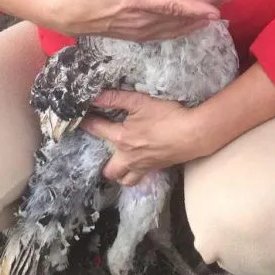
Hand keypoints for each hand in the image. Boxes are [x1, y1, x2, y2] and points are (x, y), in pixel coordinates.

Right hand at [44, 0, 230, 41]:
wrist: (67, 16)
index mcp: (132, 2)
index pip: (169, 7)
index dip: (193, 9)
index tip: (215, 10)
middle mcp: (140, 20)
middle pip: (179, 17)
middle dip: (205, 8)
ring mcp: (140, 31)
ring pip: (176, 29)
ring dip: (198, 21)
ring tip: (219, 11)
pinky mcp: (139, 36)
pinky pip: (167, 34)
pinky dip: (185, 30)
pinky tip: (196, 26)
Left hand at [79, 90, 205, 185]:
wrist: (193, 134)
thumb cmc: (167, 116)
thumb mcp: (141, 102)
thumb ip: (116, 98)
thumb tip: (95, 96)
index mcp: (122, 139)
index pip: (97, 131)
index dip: (87, 123)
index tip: (82, 119)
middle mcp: (129, 157)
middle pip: (109, 170)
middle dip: (102, 163)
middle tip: (103, 151)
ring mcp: (143, 166)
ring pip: (124, 179)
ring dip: (119, 173)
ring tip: (120, 162)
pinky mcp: (156, 168)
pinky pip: (141, 177)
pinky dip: (136, 174)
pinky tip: (139, 163)